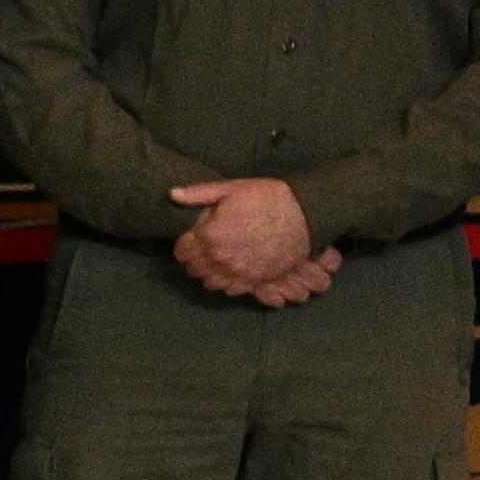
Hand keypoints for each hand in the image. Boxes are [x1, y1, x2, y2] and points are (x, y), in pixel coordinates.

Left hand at [166, 177, 325, 302]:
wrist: (306, 214)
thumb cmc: (268, 198)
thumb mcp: (232, 188)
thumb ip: (199, 194)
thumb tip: (172, 194)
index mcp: (210, 235)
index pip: (182, 251)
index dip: (184, 245)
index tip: (191, 240)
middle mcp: (221, 258)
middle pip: (195, 269)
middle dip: (195, 260)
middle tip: (203, 250)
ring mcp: (240, 272)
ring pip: (211, 283)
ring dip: (210, 273)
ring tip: (217, 262)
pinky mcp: (257, 280)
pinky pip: (233, 290)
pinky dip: (228, 283)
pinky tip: (232, 271)